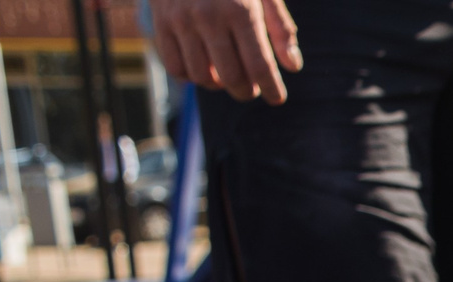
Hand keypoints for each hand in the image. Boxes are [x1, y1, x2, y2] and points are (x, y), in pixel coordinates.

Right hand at [151, 0, 300, 102]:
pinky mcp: (160, 22)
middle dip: (247, 91)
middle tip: (252, 88)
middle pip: (232, 78)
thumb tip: (293, 66)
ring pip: (202, 77)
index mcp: (240, 11)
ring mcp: (181, 20)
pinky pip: (175, 67)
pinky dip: (191, 76)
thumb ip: (281, 28)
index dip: (272, 89)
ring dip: (219, 85)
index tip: (278, 98)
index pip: (260, 67)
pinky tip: (203, 67)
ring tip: (228, 75)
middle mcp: (209, 17)